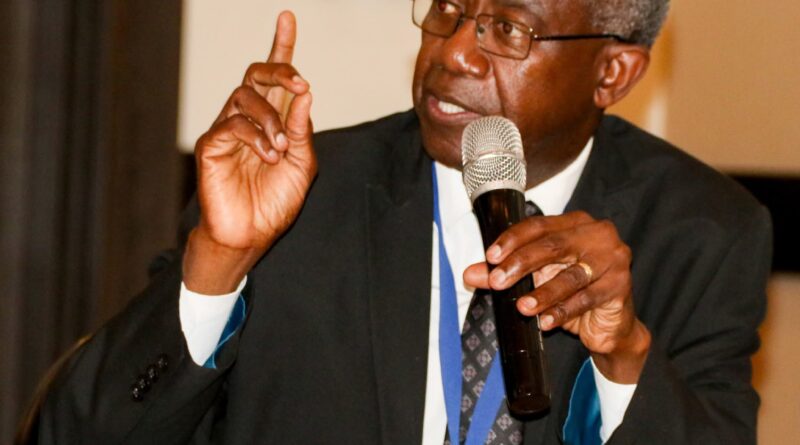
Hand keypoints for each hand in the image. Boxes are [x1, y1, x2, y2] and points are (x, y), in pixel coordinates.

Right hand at [183, 11, 315, 293]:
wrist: (251, 235)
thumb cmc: (275, 202)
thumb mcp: (303, 165)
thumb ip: (303, 130)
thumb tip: (305, 93)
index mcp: (273, 121)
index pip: (275, 78)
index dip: (281, 47)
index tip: (288, 18)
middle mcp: (249, 119)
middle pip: (256, 74)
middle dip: (279, 70)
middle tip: (299, 83)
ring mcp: (227, 130)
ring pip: (245, 97)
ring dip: (271, 118)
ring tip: (282, 147)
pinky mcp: (212, 145)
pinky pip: (232, 125)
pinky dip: (256, 136)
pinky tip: (269, 155)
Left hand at [464, 211, 650, 382]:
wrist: (610, 325)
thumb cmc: (572, 292)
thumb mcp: (536, 279)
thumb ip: (505, 273)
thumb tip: (469, 274)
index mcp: (575, 223)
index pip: (539, 225)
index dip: (513, 240)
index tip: (490, 257)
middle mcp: (597, 235)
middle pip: (553, 246)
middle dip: (521, 264)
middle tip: (497, 281)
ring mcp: (613, 259)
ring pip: (571, 275)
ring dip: (543, 293)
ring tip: (522, 307)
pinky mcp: (620, 286)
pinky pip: (586, 298)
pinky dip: (562, 312)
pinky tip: (545, 322)